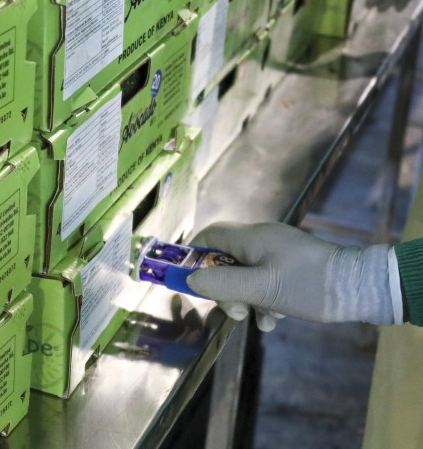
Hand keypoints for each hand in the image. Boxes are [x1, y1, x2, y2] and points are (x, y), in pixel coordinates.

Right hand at [185, 223, 393, 330]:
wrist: (363, 288)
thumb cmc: (310, 284)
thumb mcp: (262, 289)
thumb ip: (224, 285)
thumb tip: (192, 280)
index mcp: (252, 237)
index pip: (210, 235)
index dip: (194, 255)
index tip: (191, 281)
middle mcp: (263, 240)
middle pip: (226, 260)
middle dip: (225, 288)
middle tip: (237, 311)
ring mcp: (280, 253)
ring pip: (246, 275)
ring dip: (246, 299)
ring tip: (260, 318)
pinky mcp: (294, 267)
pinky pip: (266, 281)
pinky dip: (264, 300)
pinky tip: (275, 319)